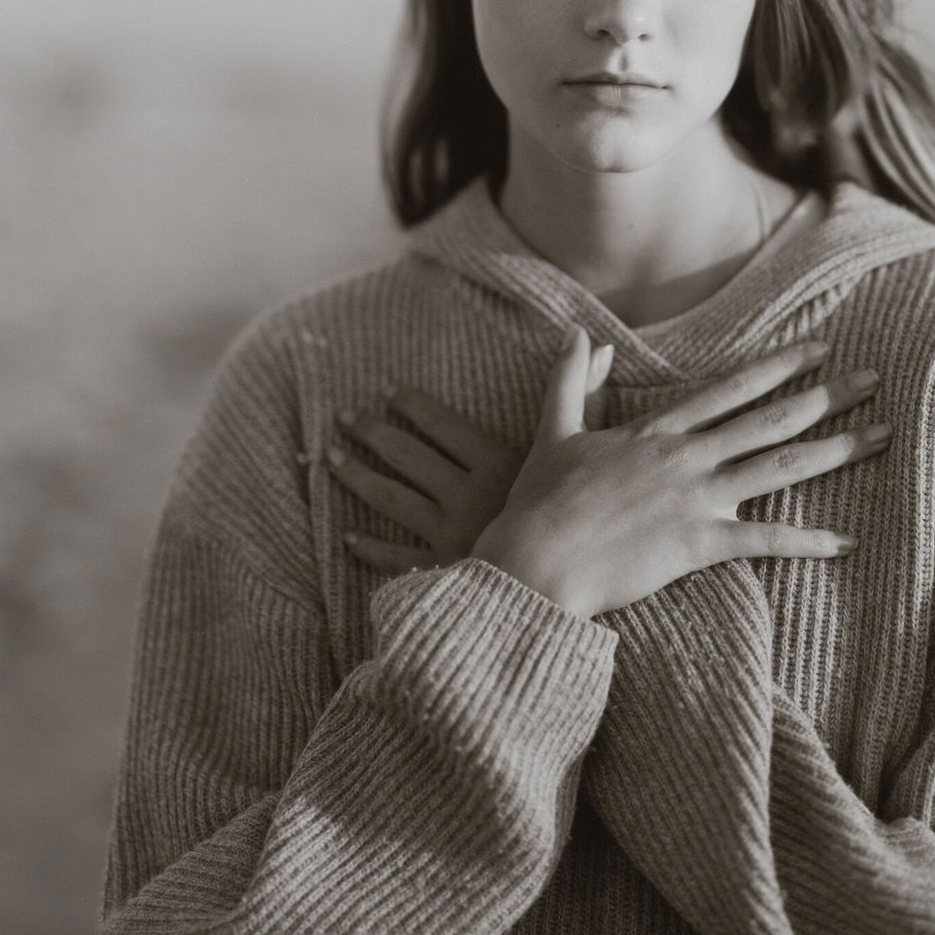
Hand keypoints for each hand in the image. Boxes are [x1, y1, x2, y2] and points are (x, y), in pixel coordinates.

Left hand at [326, 352, 613, 574]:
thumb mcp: (588, 451)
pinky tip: (348, 537)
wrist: (568, 590)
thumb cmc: (586, 518)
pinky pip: (399, 559)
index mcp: (498, 465)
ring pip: (392, 499)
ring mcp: (452, 536)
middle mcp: (467, 496)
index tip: (388, 393)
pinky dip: (372, 548)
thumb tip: (603, 344)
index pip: (444, 427)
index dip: (413, 407)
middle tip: (342, 416)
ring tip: (332, 457)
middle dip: (373, 433)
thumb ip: (588, 395)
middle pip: (409, 458)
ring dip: (359, 476)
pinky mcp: (446, 573)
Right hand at [474, 326, 889, 618]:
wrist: (533, 562)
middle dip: (827, 396)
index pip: (730, 389)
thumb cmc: (538, 504)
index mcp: (657, 432)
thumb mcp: (554, 431)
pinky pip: (765, 541)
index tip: (820, 348)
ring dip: (836, 451)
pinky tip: (847, 542)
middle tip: (874, 379)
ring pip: (780, 468)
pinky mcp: (698, 545)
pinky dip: (808, 542)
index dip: (779, 366)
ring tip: (883, 436)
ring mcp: (695, 499)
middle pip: (771, 420)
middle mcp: (685, 457)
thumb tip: (581, 337)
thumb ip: (572, 381)